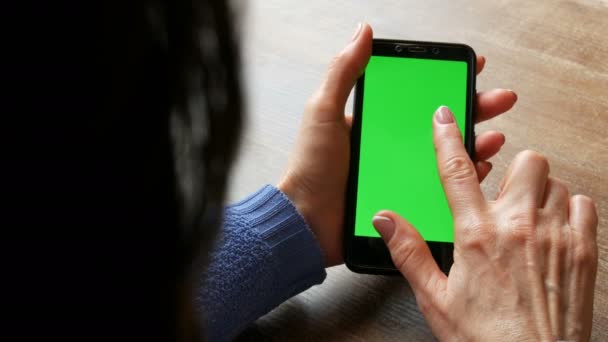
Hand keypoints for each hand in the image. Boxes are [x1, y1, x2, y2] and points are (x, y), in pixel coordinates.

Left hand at [278, 23, 517, 265]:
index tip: (471, 67)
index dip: (446, 81)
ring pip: (448, 154)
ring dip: (475, 143)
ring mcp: (402, 173)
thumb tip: (363, 32)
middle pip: (441, 124)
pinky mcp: (407, 200)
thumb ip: (343, 72)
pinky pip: (442, 187)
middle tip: (499, 100)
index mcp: (377, 122)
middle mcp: (393, 145)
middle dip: (474, 109)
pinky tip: (478, 170)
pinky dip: (464, 178)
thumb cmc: (311, 167)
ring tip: (493, 137)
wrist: (308, 220)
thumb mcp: (324, 112)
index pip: (418, 96)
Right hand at [373, 106, 598, 340]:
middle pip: (526, 160)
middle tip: (502, 196)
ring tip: (526, 218)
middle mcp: (518, 226)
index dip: (448, 137)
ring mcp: (555, 235)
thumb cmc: (487, 339)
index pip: (457, 170)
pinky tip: (552, 230)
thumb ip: (409, 252)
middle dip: (512, 170)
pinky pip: (583, 203)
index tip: (445, 116)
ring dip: (538, 192)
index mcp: (476, 235)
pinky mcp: (583, 249)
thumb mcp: (435, 298)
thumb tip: (385, 220)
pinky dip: (568, 209)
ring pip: (554, 180)